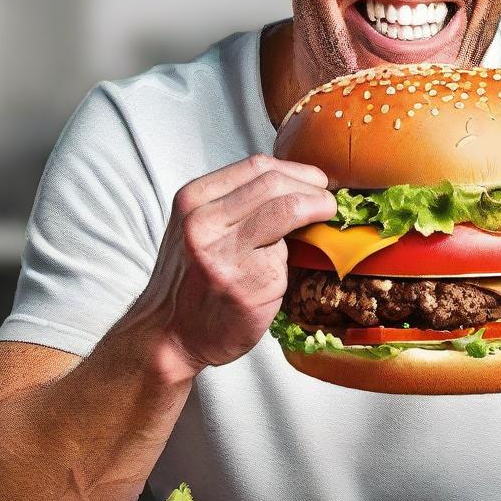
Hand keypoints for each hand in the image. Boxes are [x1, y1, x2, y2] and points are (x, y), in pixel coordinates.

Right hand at [128, 154, 335, 379]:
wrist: (170, 334)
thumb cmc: (192, 279)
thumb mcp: (199, 227)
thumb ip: (237, 204)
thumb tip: (296, 185)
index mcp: (193, 200)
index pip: (257, 167)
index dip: (297, 171)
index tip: (317, 181)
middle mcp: (204, 223)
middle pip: (275, 184)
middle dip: (313, 188)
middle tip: (329, 201)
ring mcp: (225, 254)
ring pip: (287, 211)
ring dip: (317, 210)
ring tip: (327, 217)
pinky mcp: (248, 284)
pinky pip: (287, 258)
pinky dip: (295, 257)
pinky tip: (291, 265)